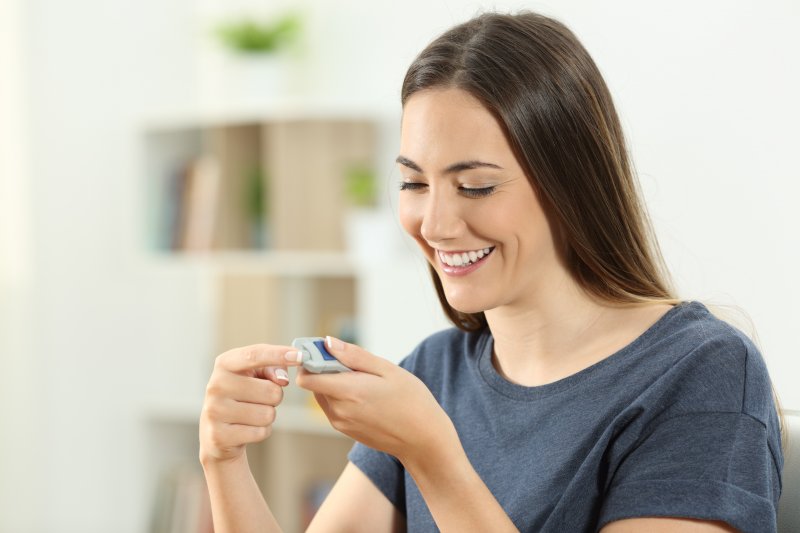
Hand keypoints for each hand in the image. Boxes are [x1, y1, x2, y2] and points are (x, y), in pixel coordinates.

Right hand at [199, 344, 302, 463]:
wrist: (219, 434)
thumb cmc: (243, 397)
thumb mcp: (256, 376)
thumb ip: (273, 368)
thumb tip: (282, 379)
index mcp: (224, 364)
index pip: (254, 355)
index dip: (278, 354)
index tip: (300, 355)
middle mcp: (216, 385)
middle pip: (271, 390)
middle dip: (275, 397)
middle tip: (261, 400)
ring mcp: (215, 411)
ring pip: (267, 414)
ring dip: (268, 416)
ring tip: (252, 414)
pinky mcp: (220, 435)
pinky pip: (260, 432)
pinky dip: (261, 431)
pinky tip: (247, 429)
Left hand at [295, 337, 457, 464]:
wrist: (423, 439)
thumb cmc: (412, 401)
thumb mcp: (387, 370)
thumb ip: (354, 355)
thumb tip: (328, 342)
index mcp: (348, 392)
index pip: (306, 377)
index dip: (311, 360)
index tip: (327, 351)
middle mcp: (339, 411)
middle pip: (314, 384)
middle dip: (326, 369)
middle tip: (355, 364)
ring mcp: (341, 423)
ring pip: (323, 394)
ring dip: (334, 383)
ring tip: (364, 380)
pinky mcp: (346, 430)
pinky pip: (333, 406)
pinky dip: (341, 396)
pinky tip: (366, 395)